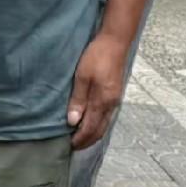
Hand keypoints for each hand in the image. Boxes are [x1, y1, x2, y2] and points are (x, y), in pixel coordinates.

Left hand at [67, 33, 127, 148]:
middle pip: (99, 131)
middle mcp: (111, 105)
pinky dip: (98, 125)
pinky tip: (90, 123)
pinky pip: (107, 117)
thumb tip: (73, 121)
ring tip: (81, 137)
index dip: (80, 139)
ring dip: (93, 134)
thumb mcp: (82, 76)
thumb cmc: (97, 56)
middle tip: (74, 146)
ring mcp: (115, 100)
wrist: (116, 41)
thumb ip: (78, 100)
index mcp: (102, 102)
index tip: (69, 145)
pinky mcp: (115, 95)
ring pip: (104, 125)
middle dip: (87, 141)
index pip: (90, 128)